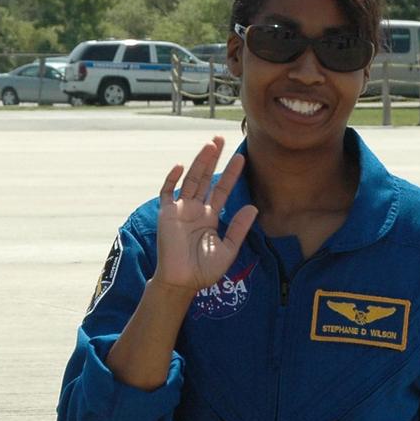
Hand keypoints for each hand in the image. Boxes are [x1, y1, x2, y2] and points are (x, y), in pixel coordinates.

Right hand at [154, 137, 257, 291]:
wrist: (182, 282)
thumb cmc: (204, 270)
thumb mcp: (228, 249)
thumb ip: (239, 228)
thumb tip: (253, 207)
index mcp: (210, 216)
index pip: (222, 190)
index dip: (231, 174)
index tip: (241, 158)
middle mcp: (195, 209)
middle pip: (205, 178)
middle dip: (213, 159)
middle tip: (220, 138)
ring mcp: (180, 209)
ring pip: (190, 180)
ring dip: (199, 163)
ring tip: (209, 145)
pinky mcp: (166, 214)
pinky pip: (167, 192)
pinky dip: (172, 179)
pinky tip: (180, 166)